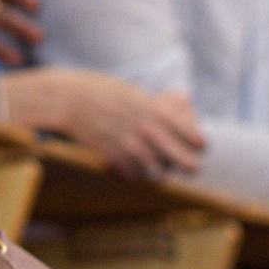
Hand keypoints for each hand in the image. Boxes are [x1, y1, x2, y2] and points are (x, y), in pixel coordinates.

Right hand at [0, 69, 204, 177]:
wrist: (69, 100)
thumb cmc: (103, 92)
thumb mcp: (136, 93)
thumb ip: (159, 107)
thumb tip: (181, 111)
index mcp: (157, 111)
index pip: (196, 138)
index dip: (199, 144)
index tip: (195, 145)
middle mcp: (147, 130)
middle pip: (186, 162)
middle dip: (189, 165)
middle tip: (187, 166)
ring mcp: (129, 145)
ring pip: (160, 173)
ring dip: (160, 170)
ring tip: (156, 164)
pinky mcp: (113, 157)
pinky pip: (135, 176)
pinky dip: (137, 174)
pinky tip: (133, 165)